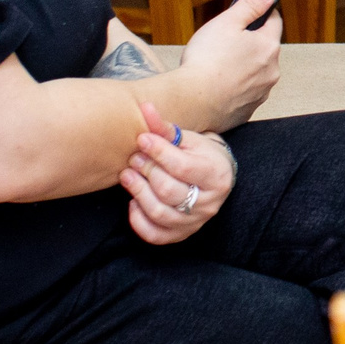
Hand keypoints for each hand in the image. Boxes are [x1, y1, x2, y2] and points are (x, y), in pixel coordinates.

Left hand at [124, 103, 235, 244]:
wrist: (215, 176)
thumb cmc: (200, 155)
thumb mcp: (188, 139)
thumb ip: (165, 128)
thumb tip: (144, 108)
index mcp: (216, 174)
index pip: (182, 167)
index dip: (158, 152)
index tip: (142, 139)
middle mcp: (210, 202)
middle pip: (168, 190)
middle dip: (146, 171)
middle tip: (134, 158)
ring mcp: (196, 222)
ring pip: (159, 212)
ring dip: (137, 192)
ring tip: (128, 175)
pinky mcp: (181, 234)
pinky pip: (154, 235)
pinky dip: (138, 220)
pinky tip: (134, 202)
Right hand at [176, 0, 281, 131]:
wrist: (192, 102)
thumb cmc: (206, 62)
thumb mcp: (227, 22)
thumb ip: (251, 5)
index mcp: (268, 46)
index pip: (274, 21)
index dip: (261, 13)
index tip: (250, 13)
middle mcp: (271, 71)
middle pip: (264, 48)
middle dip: (248, 43)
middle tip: (223, 43)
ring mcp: (260, 93)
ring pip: (255, 72)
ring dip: (242, 67)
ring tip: (217, 66)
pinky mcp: (247, 111)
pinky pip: (244, 93)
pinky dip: (234, 88)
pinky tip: (216, 85)